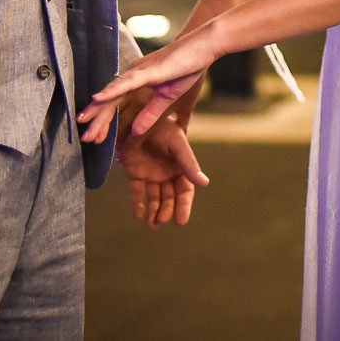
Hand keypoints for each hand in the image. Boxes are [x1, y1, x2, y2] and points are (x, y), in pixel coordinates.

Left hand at [78, 28, 216, 143]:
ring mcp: (139, 71)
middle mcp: (133, 74)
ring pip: (113, 92)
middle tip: (84, 138)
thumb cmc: (187, 68)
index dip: (104, 121)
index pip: (115, 103)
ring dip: (98, 108)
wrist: (203, 47)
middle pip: (110, 100)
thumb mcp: (167, 98)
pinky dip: (111, 91)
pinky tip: (98, 98)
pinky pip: (127, 82)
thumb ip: (150, 114)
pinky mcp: (149, 70)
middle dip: (96, 119)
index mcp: (137, 80)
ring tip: (83, 121)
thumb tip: (135, 132)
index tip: (95, 138)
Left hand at [116, 105, 208, 227]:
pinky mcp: (134, 172)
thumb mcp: (177, 144)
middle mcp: (166, 171)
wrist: (136, 116)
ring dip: (153, 210)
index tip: (181, 221)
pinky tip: (138, 215)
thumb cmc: (161, 126)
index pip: (185, 190)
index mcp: (180, 165)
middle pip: (169, 197)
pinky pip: (136, 191)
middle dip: (167, 210)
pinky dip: (137, 203)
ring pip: (154, 197)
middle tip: (162, 221)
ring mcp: (150, 172)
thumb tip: (205, 183)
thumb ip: (188, 163)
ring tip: (152, 224)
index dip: (184, 205)